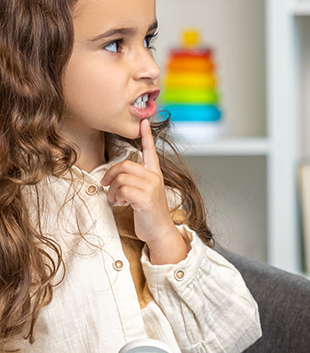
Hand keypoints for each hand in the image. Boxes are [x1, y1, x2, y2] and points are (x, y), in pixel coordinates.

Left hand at [101, 119, 187, 263]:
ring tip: (115, 199)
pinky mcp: (145, 199)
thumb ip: (135, 181)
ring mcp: (151, 188)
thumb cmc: (149, 213)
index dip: (147, 135)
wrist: (159, 231)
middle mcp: (155, 177)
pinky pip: (122, 190)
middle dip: (111, 175)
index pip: (150, 150)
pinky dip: (116, 198)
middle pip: (126, 165)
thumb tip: (115, 177)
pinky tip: (121, 204)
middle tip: (106, 186)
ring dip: (112, 190)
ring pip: (122, 178)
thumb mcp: (144, 192)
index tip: (143, 121)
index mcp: (155, 173)